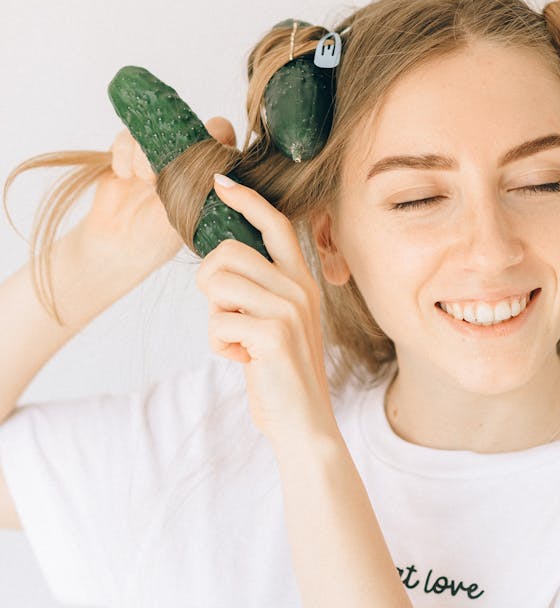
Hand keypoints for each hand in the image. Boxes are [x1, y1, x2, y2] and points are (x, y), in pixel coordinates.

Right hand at [82, 116, 236, 270]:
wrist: (119, 247)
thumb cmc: (159, 238)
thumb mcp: (189, 218)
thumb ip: (204, 194)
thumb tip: (221, 177)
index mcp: (203, 168)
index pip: (221, 135)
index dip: (218, 134)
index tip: (207, 153)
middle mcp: (180, 155)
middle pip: (184, 124)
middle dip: (175, 144)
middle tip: (165, 172)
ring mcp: (152, 151)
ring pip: (153, 128)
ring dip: (146, 153)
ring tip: (145, 180)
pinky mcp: (125, 152)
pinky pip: (126, 136)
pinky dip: (124, 155)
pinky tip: (125, 177)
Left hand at [195, 177, 337, 450]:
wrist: (303, 423)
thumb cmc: (281, 373)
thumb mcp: (277, 322)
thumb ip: (259, 290)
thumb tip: (219, 261)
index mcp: (302, 281)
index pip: (276, 224)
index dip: (247, 200)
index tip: (220, 184)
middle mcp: (300, 288)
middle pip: (228, 252)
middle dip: (209, 282)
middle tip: (225, 314)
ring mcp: (289, 310)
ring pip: (217, 285)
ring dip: (214, 318)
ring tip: (237, 341)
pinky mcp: (272, 334)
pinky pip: (218, 322)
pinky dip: (219, 345)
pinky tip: (242, 360)